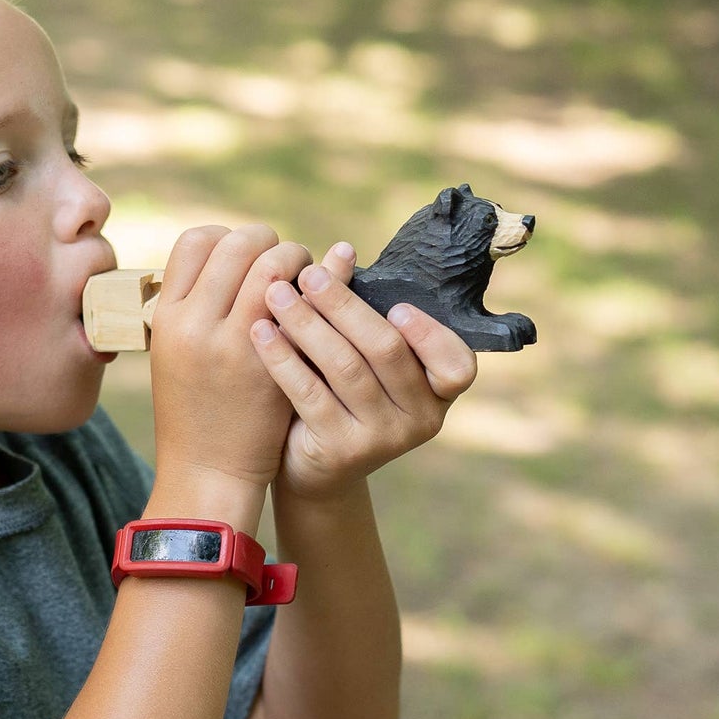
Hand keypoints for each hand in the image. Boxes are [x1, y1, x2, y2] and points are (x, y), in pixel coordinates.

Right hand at [150, 225, 313, 491]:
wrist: (206, 470)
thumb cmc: (195, 410)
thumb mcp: (174, 353)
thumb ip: (196, 308)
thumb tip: (232, 261)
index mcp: (166, 316)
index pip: (196, 241)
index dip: (228, 238)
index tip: (247, 257)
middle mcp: (193, 322)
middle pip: (237, 243)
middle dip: (269, 242)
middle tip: (286, 262)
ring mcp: (231, 342)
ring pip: (273, 263)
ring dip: (297, 260)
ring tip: (307, 280)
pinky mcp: (269, 364)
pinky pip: (302, 303)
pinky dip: (321, 287)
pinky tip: (328, 292)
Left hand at [250, 241, 476, 499]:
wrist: (313, 468)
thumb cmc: (342, 397)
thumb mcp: (361, 358)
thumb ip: (359, 313)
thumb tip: (341, 250)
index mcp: (438, 392)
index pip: (458, 365)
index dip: (430, 334)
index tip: (396, 305)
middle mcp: (421, 419)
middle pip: (386, 351)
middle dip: (343, 306)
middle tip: (307, 274)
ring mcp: (382, 439)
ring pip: (345, 368)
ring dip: (307, 324)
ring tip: (276, 294)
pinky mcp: (340, 450)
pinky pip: (309, 393)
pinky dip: (283, 357)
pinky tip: (260, 331)